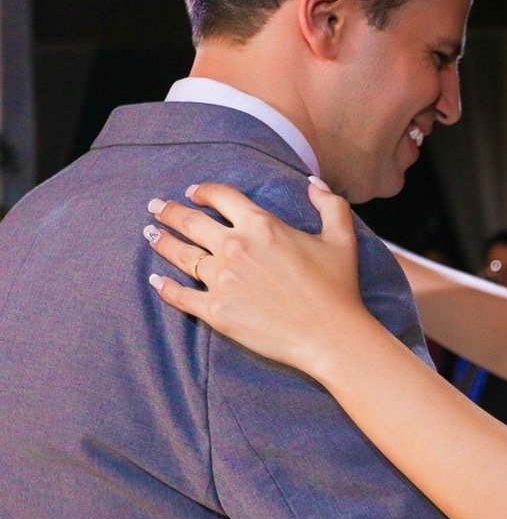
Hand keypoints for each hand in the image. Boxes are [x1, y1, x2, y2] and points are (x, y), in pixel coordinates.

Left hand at [145, 179, 368, 374]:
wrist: (330, 335)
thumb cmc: (338, 287)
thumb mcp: (342, 238)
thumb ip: (330, 204)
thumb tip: (314, 183)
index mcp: (262, 225)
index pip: (220, 196)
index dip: (203, 191)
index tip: (192, 192)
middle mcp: (235, 247)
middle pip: (190, 222)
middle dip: (169, 212)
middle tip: (156, 207)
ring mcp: (222, 280)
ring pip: (180, 255)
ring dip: (162, 243)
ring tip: (151, 235)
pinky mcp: (216, 311)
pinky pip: (181, 295)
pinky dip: (165, 288)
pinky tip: (156, 281)